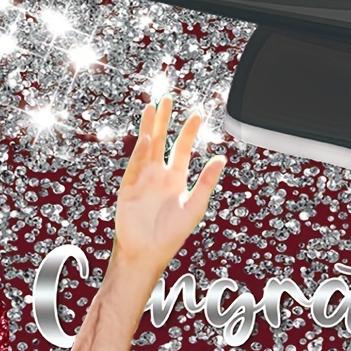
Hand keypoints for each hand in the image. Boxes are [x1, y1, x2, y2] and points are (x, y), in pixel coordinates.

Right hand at [112, 98, 225, 273]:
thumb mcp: (195, 206)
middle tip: (169, 98)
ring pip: (146, 147)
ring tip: (153, 107)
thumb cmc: (171, 234)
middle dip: (165, 120)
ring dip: (149, 128)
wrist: (147, 252)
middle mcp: (158, 176)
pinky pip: (135, 166)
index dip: (188, 132)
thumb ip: (207, 182)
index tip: (196, 114)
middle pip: (161, 141)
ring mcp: (142, 179)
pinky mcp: (128, 187)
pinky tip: (146, 138)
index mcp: (176, 180)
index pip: (181, 149)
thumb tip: (221, 158)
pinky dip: (140, 152)